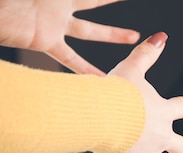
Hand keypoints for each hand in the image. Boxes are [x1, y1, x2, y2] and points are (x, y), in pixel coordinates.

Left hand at [0, 0, 139, 74]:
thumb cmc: (8, 1)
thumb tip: (76, 12)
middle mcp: (58, 6)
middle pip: (93, 3)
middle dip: (112, 3)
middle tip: (134, 22)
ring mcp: (54, 24)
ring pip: (90, 30)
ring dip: (112, 34)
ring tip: (134, 37)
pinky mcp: (45, 41)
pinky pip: (71, 58)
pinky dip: (87, 69)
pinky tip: (103, 79)